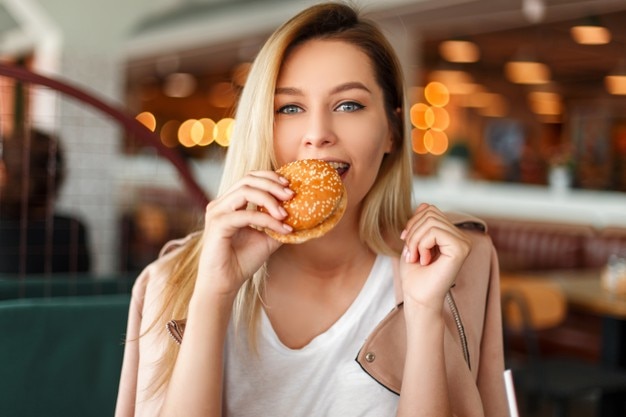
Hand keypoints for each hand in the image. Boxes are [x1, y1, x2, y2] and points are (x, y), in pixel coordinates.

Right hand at [194, 170, 294, 297]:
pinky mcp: (218, 224)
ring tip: (286, 214)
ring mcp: (217, 212)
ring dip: (270, 200)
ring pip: (245, 191)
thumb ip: (278, 224)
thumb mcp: (267, 239)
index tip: (290, 186)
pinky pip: (247, 215)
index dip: (270, 178)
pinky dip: (267, 220)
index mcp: (229, 204)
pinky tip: (282, 228)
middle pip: (248, 179)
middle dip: (273, 184)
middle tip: (291, 195)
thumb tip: (301, 215)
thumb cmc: (241, 262)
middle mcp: (221, 204)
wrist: (224, 284)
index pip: (249, 179)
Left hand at [399, 204, 470, 310]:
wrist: (417, 297)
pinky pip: (434, 232)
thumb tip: (425, 204)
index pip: (430, 210)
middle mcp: (461, 237)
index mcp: (452, 234)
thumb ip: (421, 222)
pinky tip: (424, 260)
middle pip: (430, 213)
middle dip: (413, 231)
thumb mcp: (414, 241)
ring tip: (416, 257)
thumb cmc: (414, 274)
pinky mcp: (461, 249)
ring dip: (415, 240)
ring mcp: (463, 243)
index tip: (407, 243)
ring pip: (430, 221)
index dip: (413, 222)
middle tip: (411, 253)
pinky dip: (421, 245)